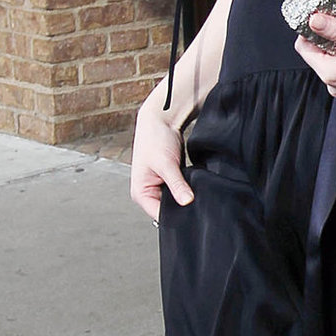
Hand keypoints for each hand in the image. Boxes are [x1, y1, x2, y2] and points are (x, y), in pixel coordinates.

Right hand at [130, 98, 193, 222]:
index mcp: (140, 193)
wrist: (162, 119)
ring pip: (176, 200)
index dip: (176, 215)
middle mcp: (148, 193)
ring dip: (184, 195)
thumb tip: (187, 202)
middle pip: (168, 210)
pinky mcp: (170, 180)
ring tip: (193, 189)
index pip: (160, 215)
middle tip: (196, 200)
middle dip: (181, 205)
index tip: (192, 212)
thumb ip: (177, 185)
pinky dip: (187, 188)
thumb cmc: (154, 138)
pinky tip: (194, 184)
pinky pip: (180, 191)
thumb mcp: (166, 164)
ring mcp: (159, 187)